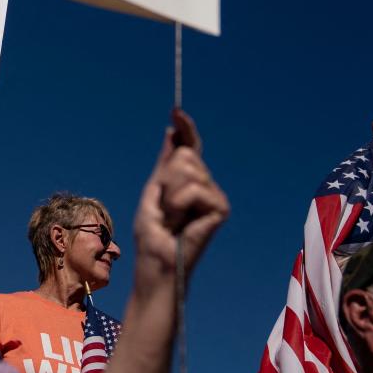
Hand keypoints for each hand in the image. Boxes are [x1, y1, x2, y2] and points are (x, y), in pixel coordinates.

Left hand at [133, 108, 228, 286]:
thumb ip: (165, 163)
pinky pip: (194, 188)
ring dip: (170, 193)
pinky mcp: (220, 208)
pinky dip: (179, 203)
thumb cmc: (152, 234)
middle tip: (165, 207)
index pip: (189, 147)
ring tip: (172, 216)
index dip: (186, 128)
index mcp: (185, 180)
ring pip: (187, 168)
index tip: (176, 111)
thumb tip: (172, 131)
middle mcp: (204, 184)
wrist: (157, 262)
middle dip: (166, 177)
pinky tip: (181, 221)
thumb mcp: (153, 190)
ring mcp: (214, 195)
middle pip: (184, 154)